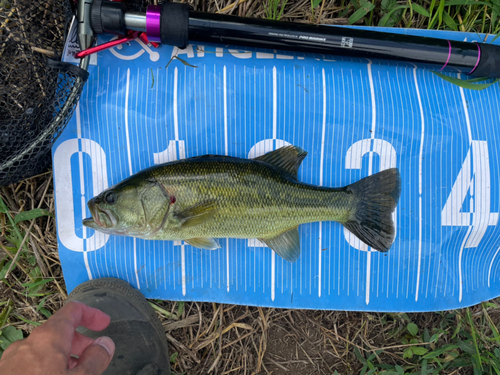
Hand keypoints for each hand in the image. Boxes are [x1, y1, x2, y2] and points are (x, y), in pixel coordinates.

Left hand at [0, 301, 114, 374]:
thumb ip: (95, 359)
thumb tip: (105, 343)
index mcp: (48, 338)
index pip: (72, 311)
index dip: (92, 314)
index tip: (105, 324)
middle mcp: (28, 344)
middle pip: (58, 332)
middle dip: (80, 341)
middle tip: (95, 356)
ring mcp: (11, 361)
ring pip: (43, 351)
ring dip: (63, 358)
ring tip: (75, 374)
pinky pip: (30, 365)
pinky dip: (47, 368)